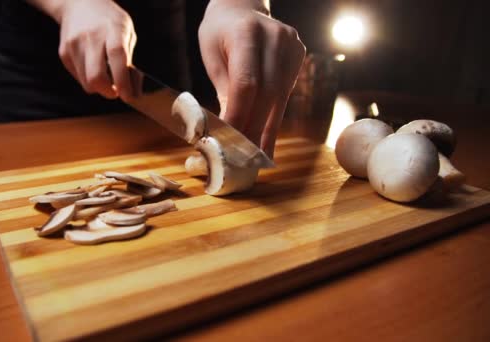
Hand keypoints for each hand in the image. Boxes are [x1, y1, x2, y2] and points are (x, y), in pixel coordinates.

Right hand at [57, 0, 135, 98]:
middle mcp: (91, 36)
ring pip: (86, 83)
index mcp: (112, 29)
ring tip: (106, 76)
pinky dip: (88, 79)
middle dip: (108, 92)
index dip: (123, 80)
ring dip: (99, 87)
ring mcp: (74, 45)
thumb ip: (128, 57)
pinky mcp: (64, 53)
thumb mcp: (126, 30)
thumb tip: (132, 87)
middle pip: (96, 77)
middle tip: (116, 92)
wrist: (78, 3)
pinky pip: (78, 78)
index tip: (128, 95)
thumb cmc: (108, 20)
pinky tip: (93, 67)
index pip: (117, 57)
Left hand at [198, 0, 305, 157]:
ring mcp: (291, 45)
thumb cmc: (220, 33)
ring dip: (265, 129)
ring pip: (279, 98)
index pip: (246, 83)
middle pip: (266, 93)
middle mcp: (275, 37)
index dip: (239, 115)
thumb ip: (223, 89)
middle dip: (253, 128)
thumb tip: (228, 130)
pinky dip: (273, 120)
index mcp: (246, 32)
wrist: (242, 7)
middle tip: (243, 157)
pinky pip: (285, 95)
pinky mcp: (299, 56)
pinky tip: (266, 141)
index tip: (229, 141)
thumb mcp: (212, 57)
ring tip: (256, 157)